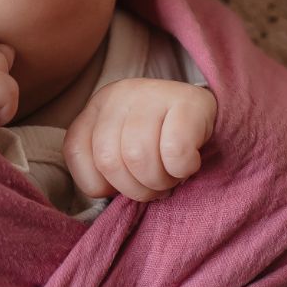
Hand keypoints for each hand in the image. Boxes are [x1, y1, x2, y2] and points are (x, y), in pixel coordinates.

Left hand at [62, 78, 216, 202]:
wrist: (210, 117)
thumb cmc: (160, 143)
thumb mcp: (121, 151)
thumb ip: (102, 168)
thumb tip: (101, 194)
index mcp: (96, 107)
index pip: (76, 151)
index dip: (101, 183)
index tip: (124, 184)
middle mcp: (119, 94)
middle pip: (108, 160)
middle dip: (135, 189)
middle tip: (155, 187)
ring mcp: (152, 93)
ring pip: (138, 157)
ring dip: (159, 182)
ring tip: (171, 177)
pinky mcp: (188, 100)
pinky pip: (175, 151)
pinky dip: (182, 170)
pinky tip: (189, 164)